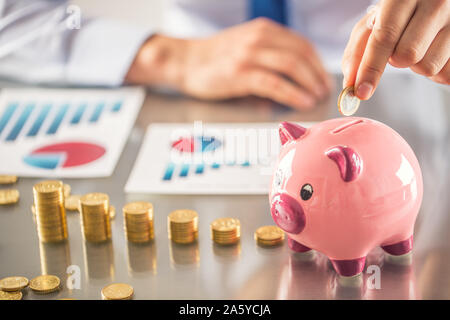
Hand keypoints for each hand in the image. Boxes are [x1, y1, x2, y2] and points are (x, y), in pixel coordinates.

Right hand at [126, 18, 331, 109]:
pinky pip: (275, 83)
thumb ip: (269, 58)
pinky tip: (302, 102)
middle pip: (301, 54)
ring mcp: (249, 54)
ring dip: (309, 84)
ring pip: (292, 66)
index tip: (324, 78)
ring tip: (316, 98)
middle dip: (318, 75)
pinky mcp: (240, 73)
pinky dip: (293, 94)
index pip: (302, 44)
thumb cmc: (216, 58)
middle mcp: (259, 37)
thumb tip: (294, 83)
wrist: (185, 60)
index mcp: (263, 30)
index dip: (318, 63)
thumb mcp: (246, 47)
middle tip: (325, 92)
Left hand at [342, 0, 449, 99]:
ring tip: (420, 46)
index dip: (370, 68)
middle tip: (399, 47)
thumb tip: (350, 83)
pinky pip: (447, 74)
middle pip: (406, 55)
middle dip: (396, 61)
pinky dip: (436, 71)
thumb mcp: (375, 21)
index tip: (361, 91)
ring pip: (428, 66)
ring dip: (417, 66)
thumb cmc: (400, 12)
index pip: (384, 37)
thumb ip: (358, 50)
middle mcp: (435, 2)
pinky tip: (435, 52)